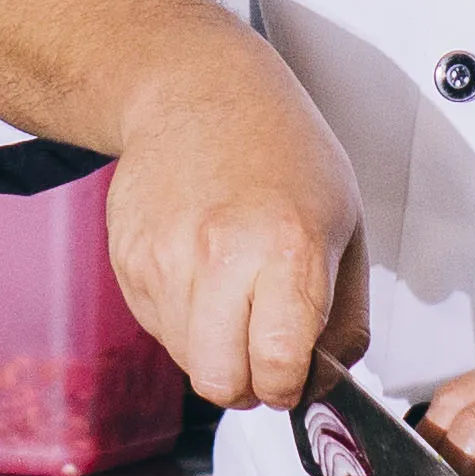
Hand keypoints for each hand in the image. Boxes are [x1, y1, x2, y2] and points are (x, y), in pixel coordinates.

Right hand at [0, 0, 358, 409]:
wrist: (197, 90)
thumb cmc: (281, 150)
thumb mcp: (347, 225)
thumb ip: (345, 316)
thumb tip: (325, 382)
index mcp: (287, 247)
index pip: (278, 370)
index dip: (290, 385)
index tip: (294, 370)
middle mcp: (220, 256)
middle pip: (222, 383)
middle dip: (248, 382)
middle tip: (263, 350)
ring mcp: (164, 259)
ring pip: (188, 361)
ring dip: (215, 348)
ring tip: (234, 294)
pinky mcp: (128, 260)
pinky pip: (157, 328)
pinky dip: (183, 318)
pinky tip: (202, 270)